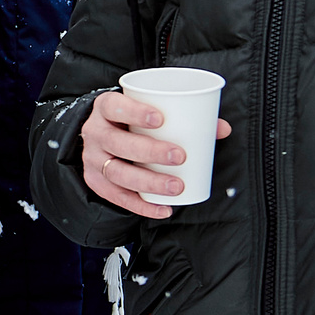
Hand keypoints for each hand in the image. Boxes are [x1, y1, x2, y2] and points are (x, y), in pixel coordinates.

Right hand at [81, 89, 230, 217]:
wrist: (100, 139)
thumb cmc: (129, 122)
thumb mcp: (146, 112)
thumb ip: (183, 117)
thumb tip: (221, 128)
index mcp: (105, 108)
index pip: (113, 106)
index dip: (134, 112)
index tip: (160, 119)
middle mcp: (95, 133)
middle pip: (117, 142)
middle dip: (150, 151)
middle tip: (180, 156)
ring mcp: (93, 159)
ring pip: (117, 172)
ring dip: (149, 181)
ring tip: (176, 186)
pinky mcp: (96, 182)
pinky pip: (118, 197)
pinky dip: (142, 205)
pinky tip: (163, 208)